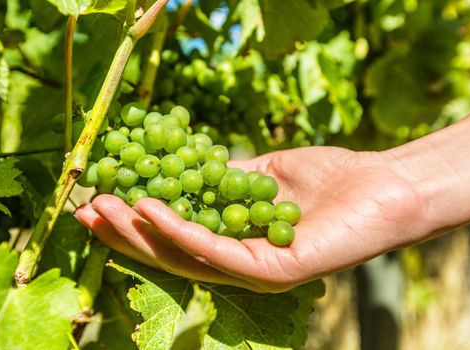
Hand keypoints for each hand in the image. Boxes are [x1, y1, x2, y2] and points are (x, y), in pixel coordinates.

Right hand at [75, 146, 423, 291]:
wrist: (384, 186)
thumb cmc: (330, 180)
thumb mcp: (265, 175)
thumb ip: (227, 179)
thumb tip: (187, 167)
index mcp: (236, 244)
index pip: (176, 237)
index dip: (135, 220)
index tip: (102, 195)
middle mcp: (239, 267)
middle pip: (170, 253)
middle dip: (124, 232)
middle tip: (85, 207)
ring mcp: (253, 275)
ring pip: (184, 257)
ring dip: (139, 232)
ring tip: (103, 206)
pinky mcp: (271, 274)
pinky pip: (215, 252)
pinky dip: (179, 230)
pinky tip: (149, 207)